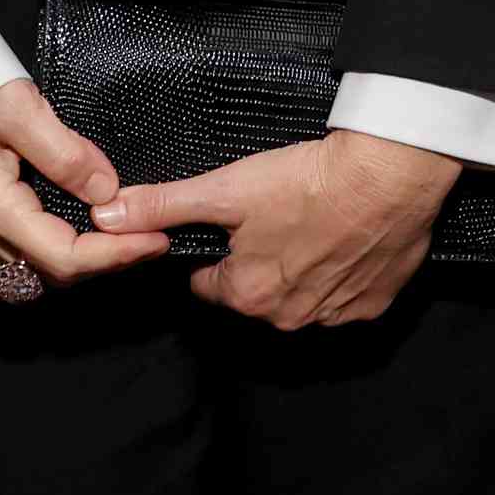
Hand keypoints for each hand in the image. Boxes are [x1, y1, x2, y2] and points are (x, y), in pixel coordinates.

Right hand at [0, 77, 167, 287]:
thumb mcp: (19, 107)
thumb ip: (64, 153)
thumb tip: (106, 191)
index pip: (63, 257)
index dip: (114, 254)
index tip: (155, 239)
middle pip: (55, 269)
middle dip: (108, 259)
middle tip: (152, 234)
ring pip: (42, 263)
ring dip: (90, 255)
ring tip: (131, 230)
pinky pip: (30, 247)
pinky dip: (67, 243)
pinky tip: (92, 222)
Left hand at [95, 130, 459, 330]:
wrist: (388, 175)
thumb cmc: (306, 181)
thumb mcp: (224, 188)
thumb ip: (163, 205)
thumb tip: (106, 215)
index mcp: (246, 294)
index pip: (211, 285)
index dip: (218, 252)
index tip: (234, 226)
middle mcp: (288, 318)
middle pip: (257, 293)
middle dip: (261, 262)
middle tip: (278, 216)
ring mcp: (335, 315)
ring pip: (303, 296)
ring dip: (303, 269)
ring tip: (314, 223)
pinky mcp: (374, 304)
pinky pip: (348, 296)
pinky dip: (345, 273)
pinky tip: (347, 238)